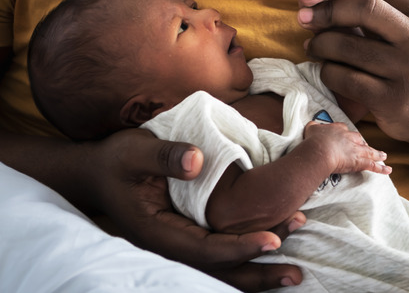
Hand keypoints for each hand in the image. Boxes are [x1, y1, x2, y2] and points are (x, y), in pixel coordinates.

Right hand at [91, 128, 304, 290]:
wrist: (97, 174)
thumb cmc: (116, 161)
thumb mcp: (135, 151)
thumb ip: (164, 156)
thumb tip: (197, 161)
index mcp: (158, 232)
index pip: (205, 250)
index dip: (240, 247)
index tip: (272, 240)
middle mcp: (171, 248)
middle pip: (218, 270)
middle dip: (257, 271)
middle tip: (294, 271)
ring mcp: (179, 247)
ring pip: (221, 270)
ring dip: (256, 273)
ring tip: (294, 273)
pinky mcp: (188, 239)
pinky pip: (219, 258)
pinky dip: (246, 261)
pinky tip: (273, 256)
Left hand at [297, 0, 408, 146]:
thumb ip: (392, 10)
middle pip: (365, 9)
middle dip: (328, 10)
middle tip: (306, 17)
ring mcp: (408, 72)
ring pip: (348, 47)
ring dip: (321, 44)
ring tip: (314, 46)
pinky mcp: (392, 100)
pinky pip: (345, 78)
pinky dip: (329, 72)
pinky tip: (328, 70)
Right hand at [303, 121, 390, 174]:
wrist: (320, 149)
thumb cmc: (314, 139)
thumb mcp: (312, 128)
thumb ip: (314, 126)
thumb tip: (313, 125)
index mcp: (339, 129)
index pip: (346, 131)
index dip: (348, 136)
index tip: (348, 138)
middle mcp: (350, 138)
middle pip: (360, 140)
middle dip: (364, 144)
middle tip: (366, 147)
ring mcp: (356, 149)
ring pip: (369, 151)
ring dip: (377, 154)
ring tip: (384, 156)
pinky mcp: (359, 161)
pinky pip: (372, 165)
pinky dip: (381, 168)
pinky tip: (388, 170)